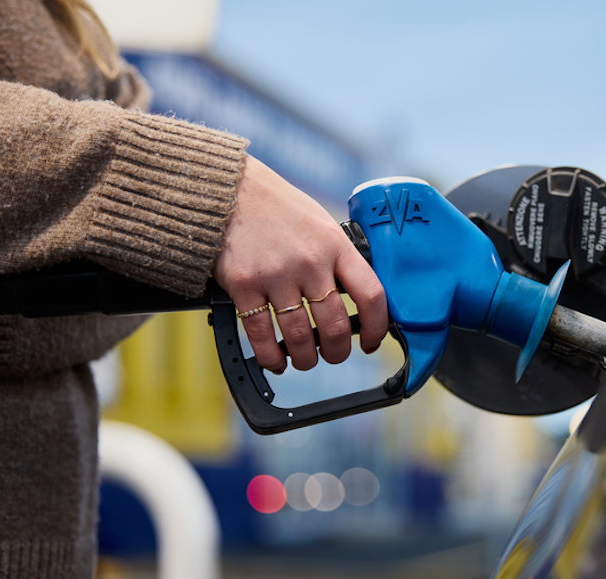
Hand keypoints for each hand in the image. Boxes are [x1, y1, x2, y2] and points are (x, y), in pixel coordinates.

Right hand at [213, 156, 387, 372]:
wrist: (228, 190)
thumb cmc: (277, 207)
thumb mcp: (321, 223)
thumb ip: (338, 257)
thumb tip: (355, 296)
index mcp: (336, 245)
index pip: (371, 295)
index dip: (377, 327)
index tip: (371, 341)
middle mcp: (310, 262)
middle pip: (335, 326)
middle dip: (338, 351)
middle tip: (334, 354)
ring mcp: (277, 275)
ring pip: (300, 337)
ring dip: (306, 358)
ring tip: (305, 359)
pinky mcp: (244, 286)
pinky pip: (262, 336)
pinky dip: (271, 357)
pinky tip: (276, 360)